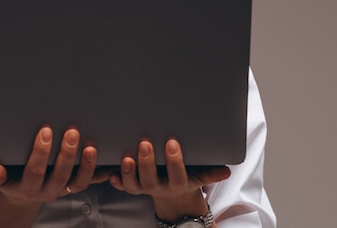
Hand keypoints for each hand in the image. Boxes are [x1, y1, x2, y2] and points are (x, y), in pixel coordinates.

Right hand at [0, 127, 109, 205]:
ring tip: (91, 147)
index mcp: (28, 187)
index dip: (41, 152)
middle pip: (60, 175)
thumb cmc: (12, 177)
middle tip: (72, 131)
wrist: (22, 194)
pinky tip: (110, 160)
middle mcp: (48, 191)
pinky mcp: (75, 187)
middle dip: (67, 154)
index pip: (36, 170)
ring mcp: (63, 190)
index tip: (45, 131)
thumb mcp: (0, 178)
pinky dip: (101, 173)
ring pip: (78, 182)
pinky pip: (90, 183)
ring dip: (87, 165)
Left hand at [108, 138, 230, 220]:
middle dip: (147, 162)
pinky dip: (116, 180)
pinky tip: (110, 172)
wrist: (175, 193)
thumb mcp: (200, 175)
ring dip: (129, 171)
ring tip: (126, 156)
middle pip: (151, 179)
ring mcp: (144, 187)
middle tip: (145, 142)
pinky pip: (122, 186)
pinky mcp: (132, 186)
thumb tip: (226, 171)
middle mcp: (159, 187)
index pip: (176, 174)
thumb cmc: (187, 175)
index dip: (174, 161)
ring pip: (134, 184)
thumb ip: (211, 172)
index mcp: (177, 183)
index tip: (172, 142)